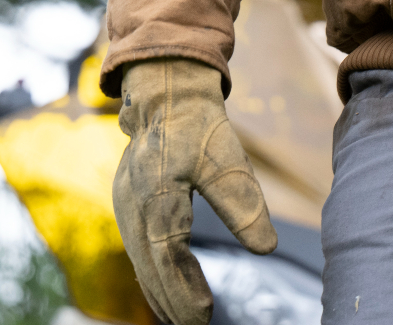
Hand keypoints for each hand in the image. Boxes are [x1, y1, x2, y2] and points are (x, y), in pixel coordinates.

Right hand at [113, 57, 276, 324]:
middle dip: (172, 303)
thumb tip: (266, 249)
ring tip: (184, 321)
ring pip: (141, 262)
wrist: (166, 91)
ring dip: (161, 293)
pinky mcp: (128, 205)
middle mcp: (133, 207)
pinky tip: (168, 290)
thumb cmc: (198, 123)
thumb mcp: (228, 159)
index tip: (205, 317)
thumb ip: (243, 204)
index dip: (184, 291)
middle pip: (151, 268)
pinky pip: (140, 249)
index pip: (168, 258)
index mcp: (156, 198)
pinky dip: (154, 273)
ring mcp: (126, 207)